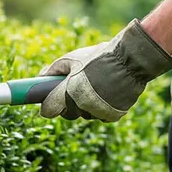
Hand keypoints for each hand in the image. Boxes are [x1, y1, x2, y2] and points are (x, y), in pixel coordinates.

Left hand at [39, 19, 171, 121]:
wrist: (131, 60)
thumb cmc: (99, 56)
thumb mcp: (72, 58)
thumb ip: (53, 69)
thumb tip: (40, 76)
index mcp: (69, 91)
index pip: (49, 110)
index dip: (47, 107)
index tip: (47, 105)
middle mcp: (83, 105)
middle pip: (68, 114)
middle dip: (68, 105)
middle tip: (73, 91)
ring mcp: (99, 112)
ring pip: (85, 114)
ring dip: (86, 105)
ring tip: (95, 86)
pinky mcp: (113, 115)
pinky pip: (101, 116)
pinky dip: (101, 108)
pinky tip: (106, 93)